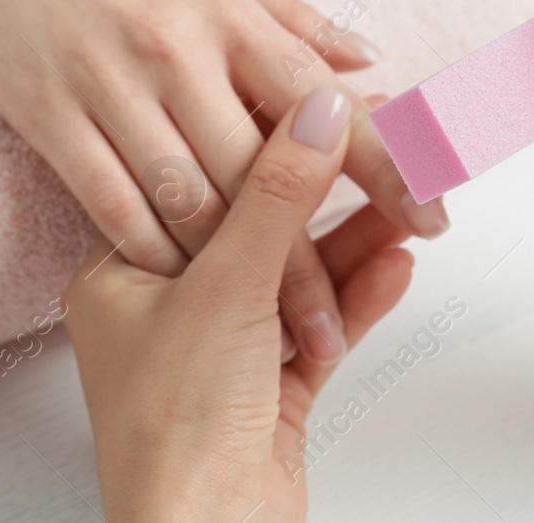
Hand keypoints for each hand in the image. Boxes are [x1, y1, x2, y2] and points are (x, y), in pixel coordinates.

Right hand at [0, 0, 447, 365]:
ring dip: (231, 277)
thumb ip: (288, 13)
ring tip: (272, 335)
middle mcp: (177, 48)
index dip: (387, 164)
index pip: (325, 98)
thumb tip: (366, 58)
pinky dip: (150, 250)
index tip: (435, 215)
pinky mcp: (47, 114)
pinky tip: (177, 285)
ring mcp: (109, 82)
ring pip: (189, 200)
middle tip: (339, 323)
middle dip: (308, 259)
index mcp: (225, 6)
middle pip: (262, 175)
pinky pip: (109, 202)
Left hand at [66, 86, 414, 522]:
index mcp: (121, 269)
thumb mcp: (226, 287)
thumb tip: (317, 108)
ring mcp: (218, 349)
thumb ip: (277, 193)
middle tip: (388, 143)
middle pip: (258, 223)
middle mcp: (164, 305)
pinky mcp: (265, 389)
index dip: (266, 135)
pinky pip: (319, 324)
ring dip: (355, 241)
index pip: (200, 175)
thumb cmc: (175, 433)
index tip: (325, 100)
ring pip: (296, 273)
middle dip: (328, 188)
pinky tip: (398, 266)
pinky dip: (359, 297)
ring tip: (411, 201)